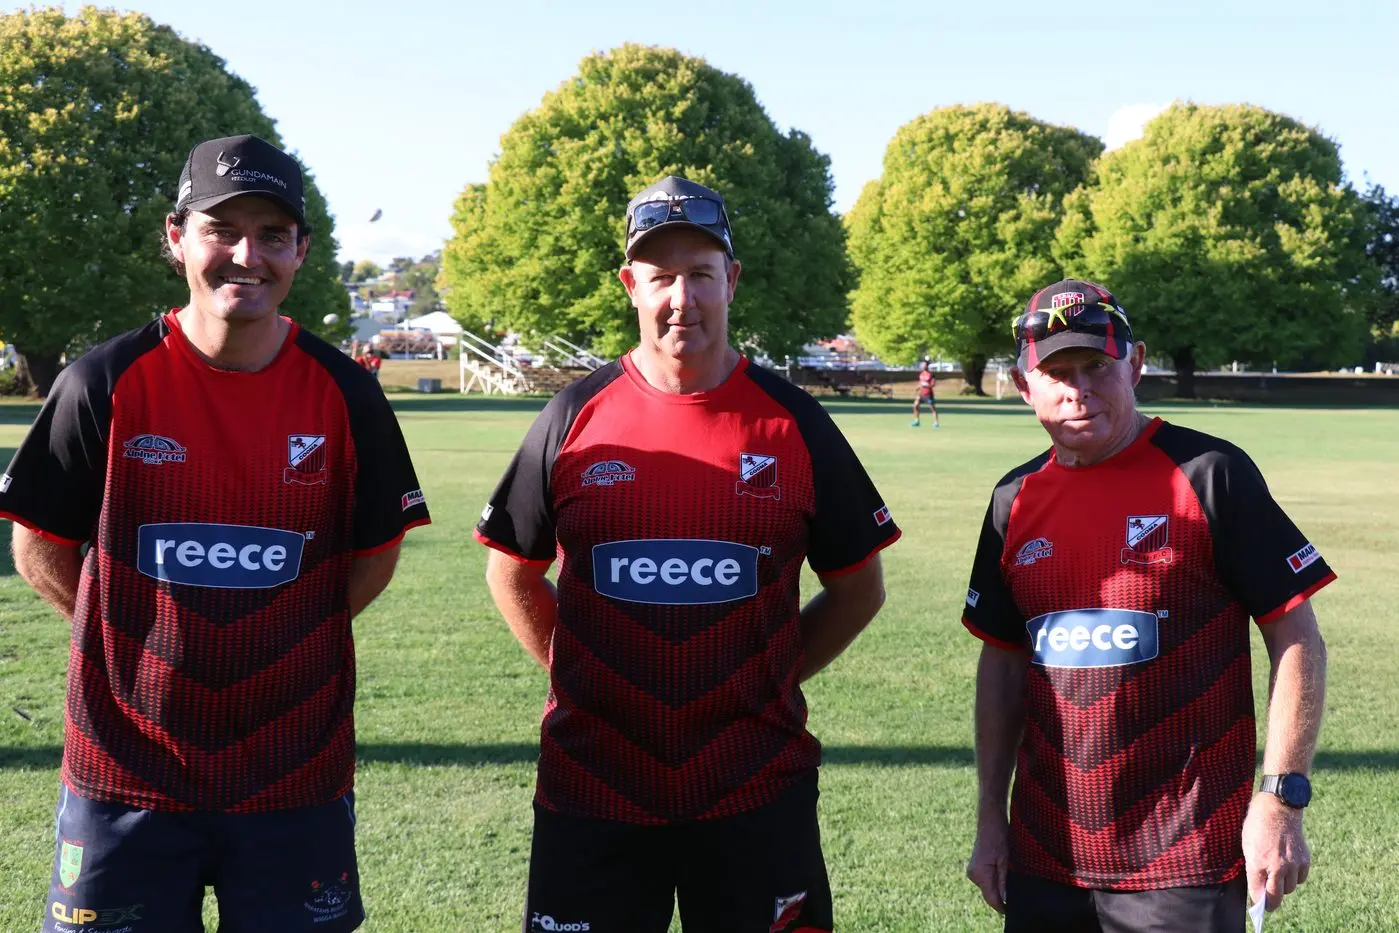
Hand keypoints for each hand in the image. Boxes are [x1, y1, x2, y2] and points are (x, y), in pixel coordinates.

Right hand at [967, 816, 1010, 912]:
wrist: (990, 820)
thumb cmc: (999, 838)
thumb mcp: (1005, 861)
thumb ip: (1003, 882)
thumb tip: (1005, 901)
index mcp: (979, 874)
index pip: (992, 900)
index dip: (1003, 907)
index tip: (1014, 908)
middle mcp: (973, 874)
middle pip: (989, 895)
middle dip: (1002, 895)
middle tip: (1014, 884)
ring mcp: (972, 871)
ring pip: (988, 888)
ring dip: (998, 887)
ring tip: (1008, 872)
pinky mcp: (974, 868)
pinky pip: (985, 881)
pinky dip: (994, 880)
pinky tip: (1002, 869)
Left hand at [1242, 792, 1310, 911]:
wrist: (1278, 807)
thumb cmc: (1257, 824)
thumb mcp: (1247, 845)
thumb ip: (1252, 867)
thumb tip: (1257, 886)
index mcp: (1258, 862)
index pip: (1259, 892)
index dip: (1258, 902)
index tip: (1258, 906)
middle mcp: (1277, 866)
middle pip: (1277, 896)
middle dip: (1271, 902)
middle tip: (1268, 905)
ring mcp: (1293, 863)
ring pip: (1290, 888)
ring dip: (1283, 887)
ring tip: (1277, 880)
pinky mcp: (1305, 859)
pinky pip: (1300, 878)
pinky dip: (1295, 878)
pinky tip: (1288, 870)